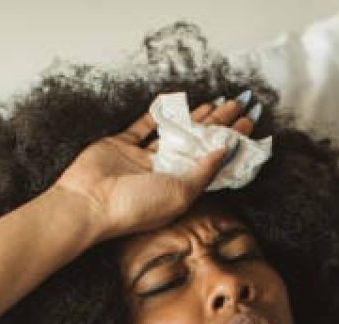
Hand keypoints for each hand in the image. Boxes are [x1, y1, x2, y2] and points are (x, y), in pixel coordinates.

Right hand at [52, 95, 256, 242]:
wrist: (90, 203)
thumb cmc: (136, 207)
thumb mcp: (181, 192)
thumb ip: (205, 171)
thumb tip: (226, 150)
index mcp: (182, 188)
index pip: (213, 161)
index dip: (231, 141)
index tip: (248, 123)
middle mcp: (165, 173)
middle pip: (198, 144)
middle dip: (219, 124)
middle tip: (238, 103)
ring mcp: (142, 159)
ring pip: (174, 133)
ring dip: (194, 117)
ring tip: (215, 101)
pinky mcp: (121, 145)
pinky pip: (142, 126)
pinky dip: (156, 113)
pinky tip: (174, 101)